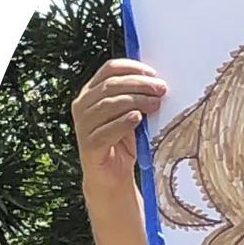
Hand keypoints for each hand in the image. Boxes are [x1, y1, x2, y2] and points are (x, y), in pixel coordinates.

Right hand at [71, 59, 166, 191]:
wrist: (112, 177)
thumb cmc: (123, 142)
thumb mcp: (131, 115)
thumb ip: (137, 98)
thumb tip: (158, 83)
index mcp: (91, 93)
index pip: (108, 70)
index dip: (131, 67)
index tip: (153, 73)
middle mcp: (82, 105)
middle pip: (110, 85)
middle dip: (139, 84)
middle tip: (161, 89)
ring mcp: (83, 125)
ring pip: (108, 105)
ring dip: (135, 101)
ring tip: (155, 104)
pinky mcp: (88, 145)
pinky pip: (105, 130)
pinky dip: (123, 122)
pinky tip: (138, 118)